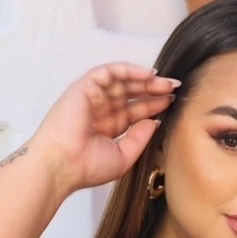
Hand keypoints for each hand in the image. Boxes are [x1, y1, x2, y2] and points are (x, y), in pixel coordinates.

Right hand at [32, 61, 180, 191]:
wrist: (62, 165)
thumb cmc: (86, 167)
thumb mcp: (123, 156)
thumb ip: (140, 138)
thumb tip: (154, 121)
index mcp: (107, 127)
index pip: (134, 111)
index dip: (153, 105)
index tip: (173, 102)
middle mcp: (100, 110)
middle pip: (130, 93)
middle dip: (153, 90)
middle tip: (174, 87)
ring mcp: (92, 97)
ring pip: (122, 80)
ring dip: (145, 79)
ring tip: (165, 82)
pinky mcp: (85, 86)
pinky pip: (110, 72)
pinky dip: (129, 70)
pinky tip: (149, 75)